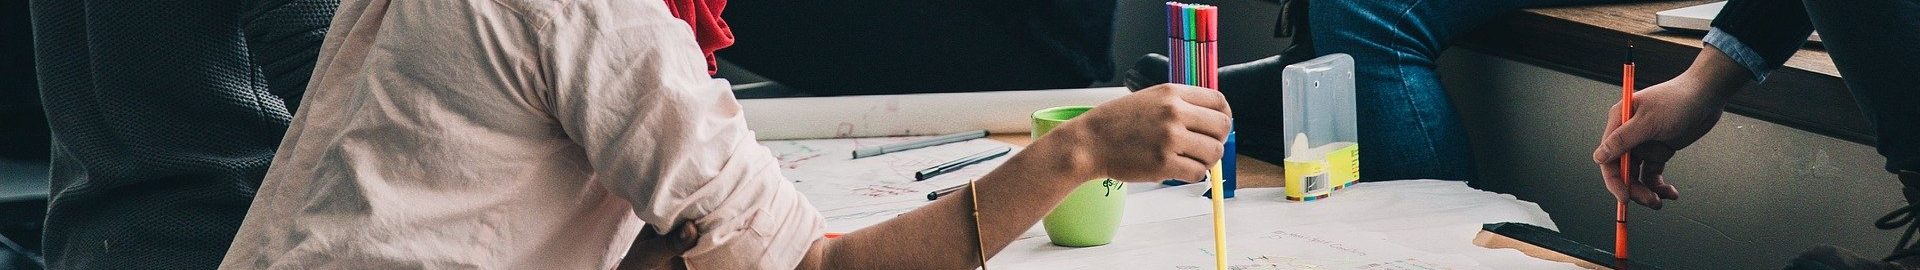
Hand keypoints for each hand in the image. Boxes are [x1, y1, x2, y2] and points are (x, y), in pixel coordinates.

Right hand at [1041, 83, 1232, 182]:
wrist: (1090, 142)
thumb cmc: (1117, 122)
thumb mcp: (1149, 98)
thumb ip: (1179, 103)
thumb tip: (1211, 120)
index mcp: (1172, 93)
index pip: (1219, 101)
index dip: (1223, 116)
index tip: (1217, 127)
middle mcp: (1174, 113)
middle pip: (1222, 127)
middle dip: (1217, 139)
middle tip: (1204, 147)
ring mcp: (1170, 139)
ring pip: (1213, 152)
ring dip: (1207, 160)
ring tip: (1190, 160)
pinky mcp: (1164, 163)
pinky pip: (1198, 172)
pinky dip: (1194, 174)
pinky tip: (1180, 170)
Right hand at [1594, 76, 1730, 208]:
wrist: (1707, 94)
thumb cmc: (1678, 100)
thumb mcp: (1649, 122)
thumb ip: (1623, 140)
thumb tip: (1599, 157)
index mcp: (1619, 122)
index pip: (1608, 157)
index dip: (1614, 179)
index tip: (1624, 197)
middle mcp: (1628, 134)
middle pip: (1622, 170)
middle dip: (1634, 188)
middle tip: (1650, 201)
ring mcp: (1644, 143)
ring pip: (1638, 175)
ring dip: (1647, 190)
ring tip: (1660, 199)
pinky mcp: (1660, 150)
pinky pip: (1654, 173)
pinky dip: (1660, 185)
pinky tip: (1670, 192)